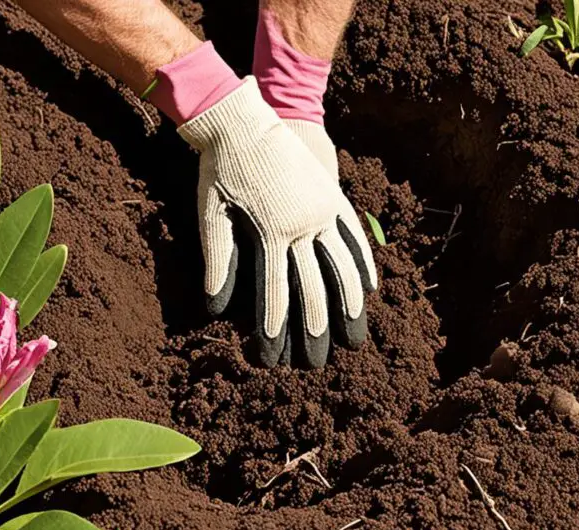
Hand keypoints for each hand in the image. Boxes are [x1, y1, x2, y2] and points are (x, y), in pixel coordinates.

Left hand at [179, 77, 376, 367]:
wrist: (242, 115)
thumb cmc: (219, 167)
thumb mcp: (210, 213)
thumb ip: (218, 259)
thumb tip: (216, 306)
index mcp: (270, 233)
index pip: (276, 292)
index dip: (276, 329)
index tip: (276, 358)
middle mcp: (302, 226)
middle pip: (315, 288)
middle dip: (316, 330)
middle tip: (320, 364)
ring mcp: (322, 211)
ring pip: (343, 268)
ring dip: (349, 306)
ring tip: (355, 338)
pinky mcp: (331, 198)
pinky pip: (353, 237)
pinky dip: (361, 265)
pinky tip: (367, 289)